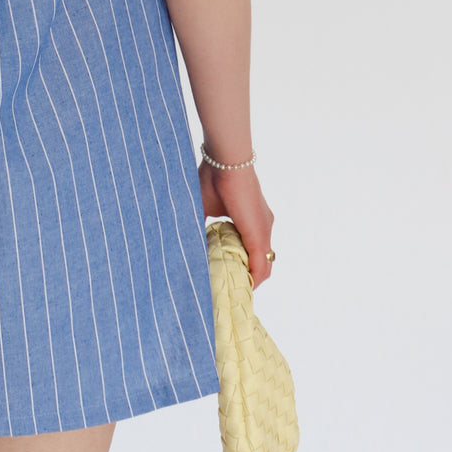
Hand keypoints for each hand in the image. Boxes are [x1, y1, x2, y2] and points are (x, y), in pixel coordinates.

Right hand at [199, 161, 275, 288]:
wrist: (225, 162)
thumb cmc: (214, 178)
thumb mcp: (205, 206)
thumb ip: (201, 225)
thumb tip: (187, 239)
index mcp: (252, 220)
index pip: (253, 249)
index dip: (243, 263)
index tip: (228, 273)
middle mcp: (263, 227)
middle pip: (261, 260)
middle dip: (246, 275)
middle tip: (228, 285)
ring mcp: (264, 231)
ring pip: (263, 265)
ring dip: (249, 279)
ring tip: (232, 289)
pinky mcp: (259, 235)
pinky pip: (260, 265)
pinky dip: (252, 278)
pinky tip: (241, 287)